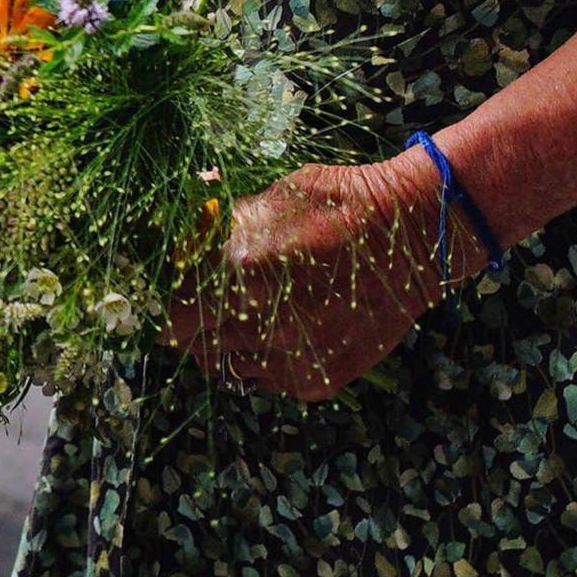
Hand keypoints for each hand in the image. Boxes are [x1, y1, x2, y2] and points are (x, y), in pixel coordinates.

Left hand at [165, 156, 450, 400]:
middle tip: (188, 315)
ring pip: (226, 367)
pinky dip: (261, 361)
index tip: (161, 299)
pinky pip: (266, 380)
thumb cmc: (339, 204)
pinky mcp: (317, 378)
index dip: (162, 306)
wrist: (416, 236)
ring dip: (221, 347)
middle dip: (186, 329)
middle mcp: (261, 318)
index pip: (172, 309)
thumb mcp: (272, 195)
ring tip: (234, 321)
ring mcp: (291, 354)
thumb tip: (180, 223)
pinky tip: (273, 333)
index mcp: (241, 266)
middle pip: (192, 344)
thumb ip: (221, 220)